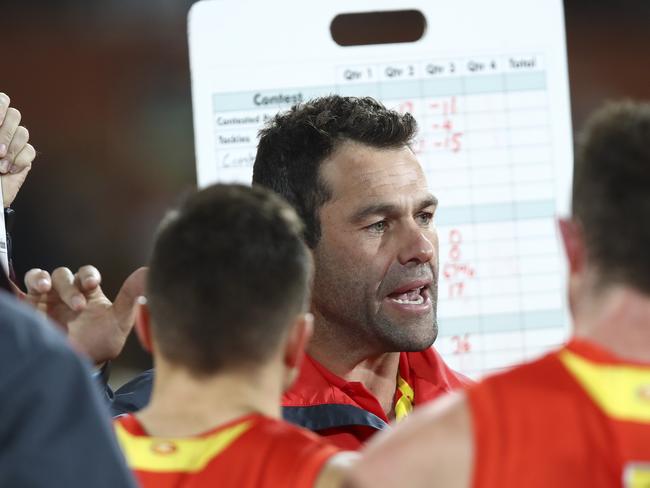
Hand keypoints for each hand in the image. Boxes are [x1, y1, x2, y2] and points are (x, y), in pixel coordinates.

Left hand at [0, 93, 35, 206]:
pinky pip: (30, 151)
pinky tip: (9, 170)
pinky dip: (20, 161)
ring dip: (12, 150)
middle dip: (6, 134)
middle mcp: (1, 131)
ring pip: (24, 133)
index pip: (1, 101)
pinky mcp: (23, 159)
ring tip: (0, 165)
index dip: (1, 108)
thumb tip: (1, 125)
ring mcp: (13, 144)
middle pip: (15, 115)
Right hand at [22, 265, 146, 363]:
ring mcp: (47, 300)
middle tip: (77, 306)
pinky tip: (31, 288)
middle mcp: (67, 292)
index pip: (87, 273)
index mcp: (88, 292)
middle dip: (69, 286)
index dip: (89, 274)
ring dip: (42, 279)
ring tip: (45, 289)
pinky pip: (21, 290)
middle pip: (63, 275)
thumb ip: (131, 298)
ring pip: (40, 277)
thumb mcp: (120, 321)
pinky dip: (24, 284)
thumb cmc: (102, 342)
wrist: (83, 366)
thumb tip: (146, 273)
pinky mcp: (30, 309)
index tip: (93, 284)